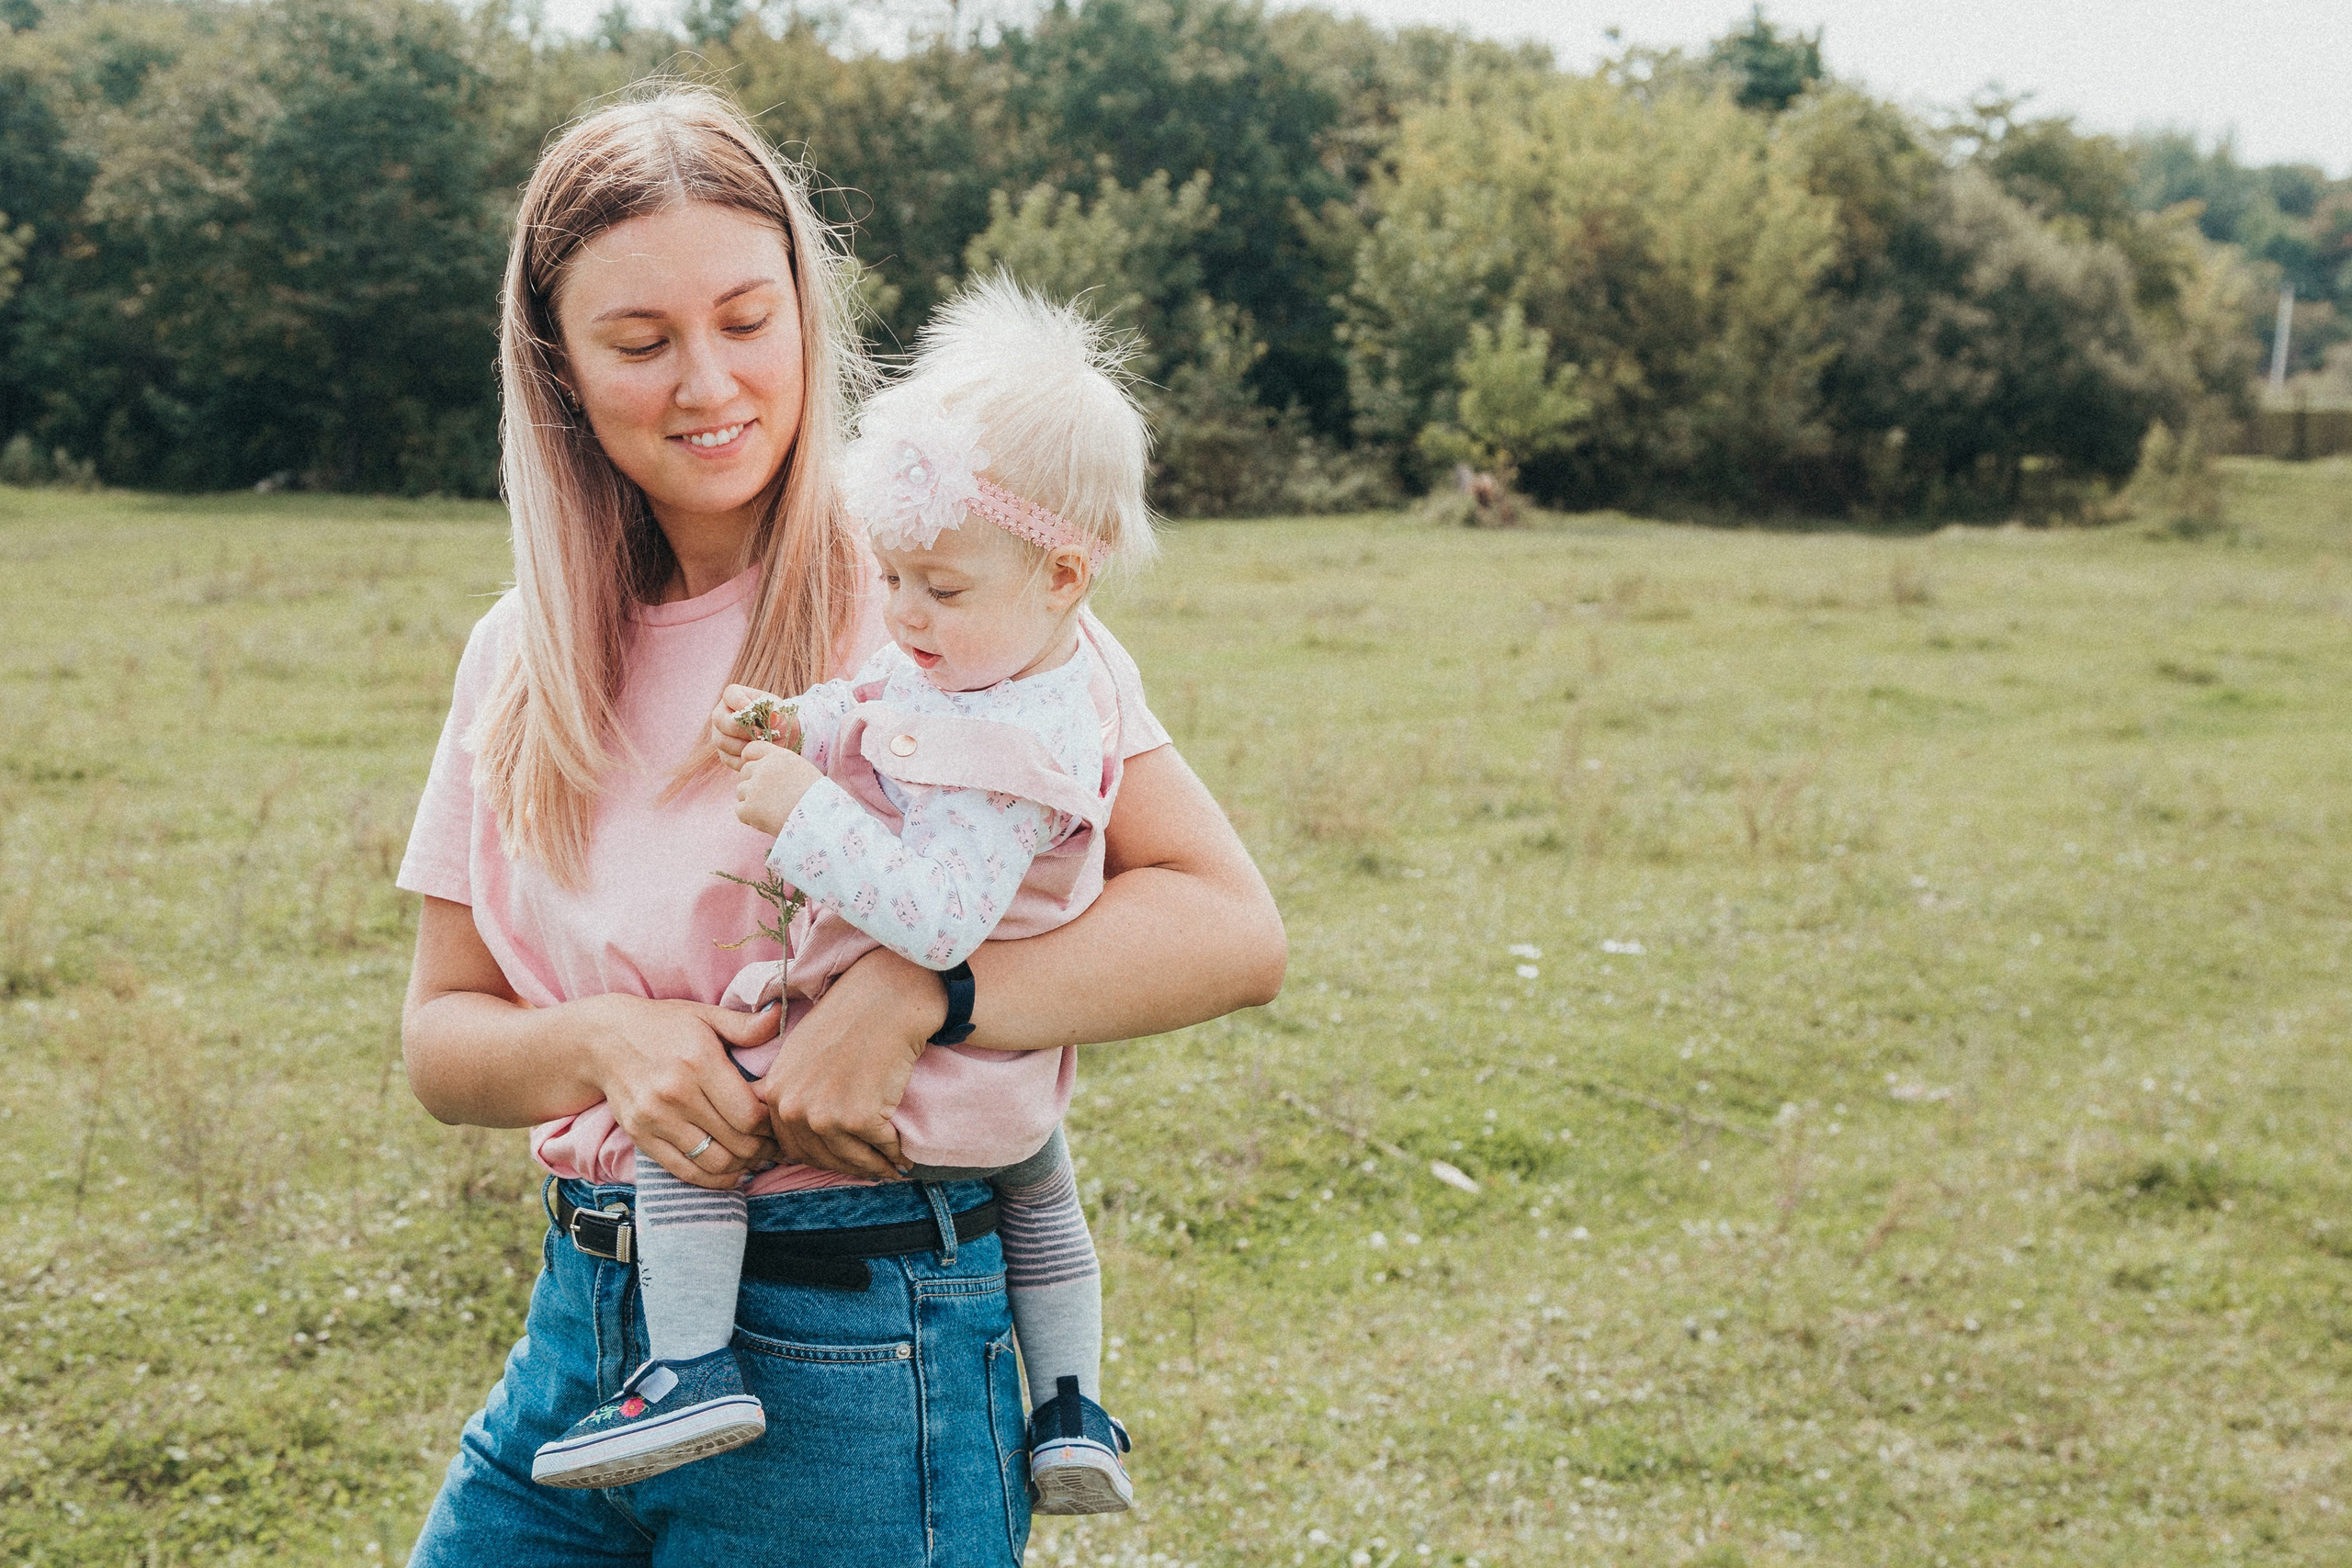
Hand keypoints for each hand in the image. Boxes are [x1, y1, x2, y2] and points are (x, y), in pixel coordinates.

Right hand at [581, 994, 781, 1188]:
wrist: (601, 1039)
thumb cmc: (661, 1025)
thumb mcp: (703, 1015)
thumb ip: (744, 1024)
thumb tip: (780, 1016)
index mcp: (699, 1062)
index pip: (749, 1114)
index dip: (772, 1126)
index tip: (780, 1123)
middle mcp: (676, 1094)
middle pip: (737, 1142)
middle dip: (765, 1150)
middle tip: (777, 1147)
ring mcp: (656, 1119)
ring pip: (714, 1162)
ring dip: (744, 1167)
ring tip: (757, 1159)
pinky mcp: (641, 1137)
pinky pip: (684, 1171)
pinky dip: (714, 1180)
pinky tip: (732, 1173)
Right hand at [712, 684, 799, 766]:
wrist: (781, 740)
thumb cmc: (779, 720)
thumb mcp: (781, 712)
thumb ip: (776, 712)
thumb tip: (772, 718)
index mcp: (734, 697)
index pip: (731, 695)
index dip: (741, 703)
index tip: (756, 714)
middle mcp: (722, 715)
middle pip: (720, 720)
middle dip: (741, 728)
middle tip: (759, 733)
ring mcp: (720, 735)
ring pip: (722, 741)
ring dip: (743, 745)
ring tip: (761, 745)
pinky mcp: (724, 755)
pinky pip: (729, 758)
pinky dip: (745, 758)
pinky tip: (757, 755)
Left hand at [734, 740, 821, 836]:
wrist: (820, 820)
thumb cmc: (818, 799)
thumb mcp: (804, 771)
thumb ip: (783, 768)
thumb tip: (769, 775)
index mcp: (779, 757)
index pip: (753, 749)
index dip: (749, 758)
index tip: (751, 768)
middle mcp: (763, 768)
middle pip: (745, 772)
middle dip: (752, 783)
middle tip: (768, 799)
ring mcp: (754, 788)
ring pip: (741, 791)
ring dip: (751, 801)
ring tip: (773, 812)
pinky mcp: (748, 807)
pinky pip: (740, 811)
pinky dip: (750, 818)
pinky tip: (768, 821)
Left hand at [758, 948, 936, 1180]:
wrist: (886, 1000)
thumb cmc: (851, 1019)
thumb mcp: (801, 1053)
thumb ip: (795, 1090)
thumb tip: (804, 1126)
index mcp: (776, 1092)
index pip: (792, 1145)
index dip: (821, 1155)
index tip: (843, 1158)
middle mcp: (793, 1107)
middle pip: (820, 1157)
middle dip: (848, 1166)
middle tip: (871, 1168)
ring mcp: (824, 1115)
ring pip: (851, 1159)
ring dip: (873, 1166)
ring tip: (889, 1168)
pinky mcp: (858, 1119)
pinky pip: (881, 1148)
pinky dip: (894, 1154)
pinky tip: (903, 1155)